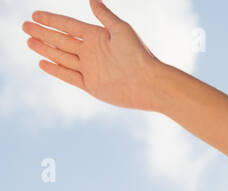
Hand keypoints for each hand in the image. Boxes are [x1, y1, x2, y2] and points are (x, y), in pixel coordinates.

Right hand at [23, 1, 162, 110]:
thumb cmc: (139, 55)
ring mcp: (91, 69)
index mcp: (98, 37)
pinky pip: (69, 76)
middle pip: (62, 40)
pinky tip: (42, 62)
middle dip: (43, 33)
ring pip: (62, 57)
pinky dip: (56, 70)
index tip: (35, 15)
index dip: (52, 20)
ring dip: (45, 49)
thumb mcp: (121, 30)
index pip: (69, 25)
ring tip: (29, 41)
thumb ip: (105, 16)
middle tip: (24, 26)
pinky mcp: (92, 85)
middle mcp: (93, 52)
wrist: (150, 84)